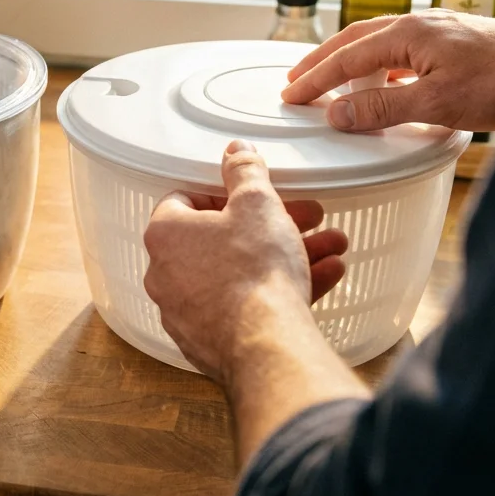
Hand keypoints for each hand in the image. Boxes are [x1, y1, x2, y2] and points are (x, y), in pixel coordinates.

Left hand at [142, 141, 347, 382]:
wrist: (265, 344)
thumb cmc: (253, 270)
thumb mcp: (257, 204)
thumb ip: (245, 173)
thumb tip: (235, 152)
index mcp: (166, 234)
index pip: (185, 201)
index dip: (225, 194)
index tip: (254, 196)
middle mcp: (166, 274)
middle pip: (221, 239)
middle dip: (271, 226)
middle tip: (306, 217)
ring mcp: (186, 312)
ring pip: (240, 273)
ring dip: (285, 256)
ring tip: (329, 248)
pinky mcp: (209, 341)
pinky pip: (245, 306)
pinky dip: (278, 291)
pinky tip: (323, 278)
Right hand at [282, 9, 494, 131]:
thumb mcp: (436, 103)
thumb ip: (383, 108)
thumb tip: (337, 113)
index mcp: (408, 33)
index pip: (347, 57)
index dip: (316, 78)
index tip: (291, 96)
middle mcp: (420, 24)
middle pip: (356, 40)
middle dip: (323, 60)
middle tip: (296, 80)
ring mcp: (438, 31)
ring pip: (379, 42)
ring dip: (349, 61)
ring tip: (331, 81)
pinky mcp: (454, 42)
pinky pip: (402, 50)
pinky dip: (379, 65)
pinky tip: (384, 83)